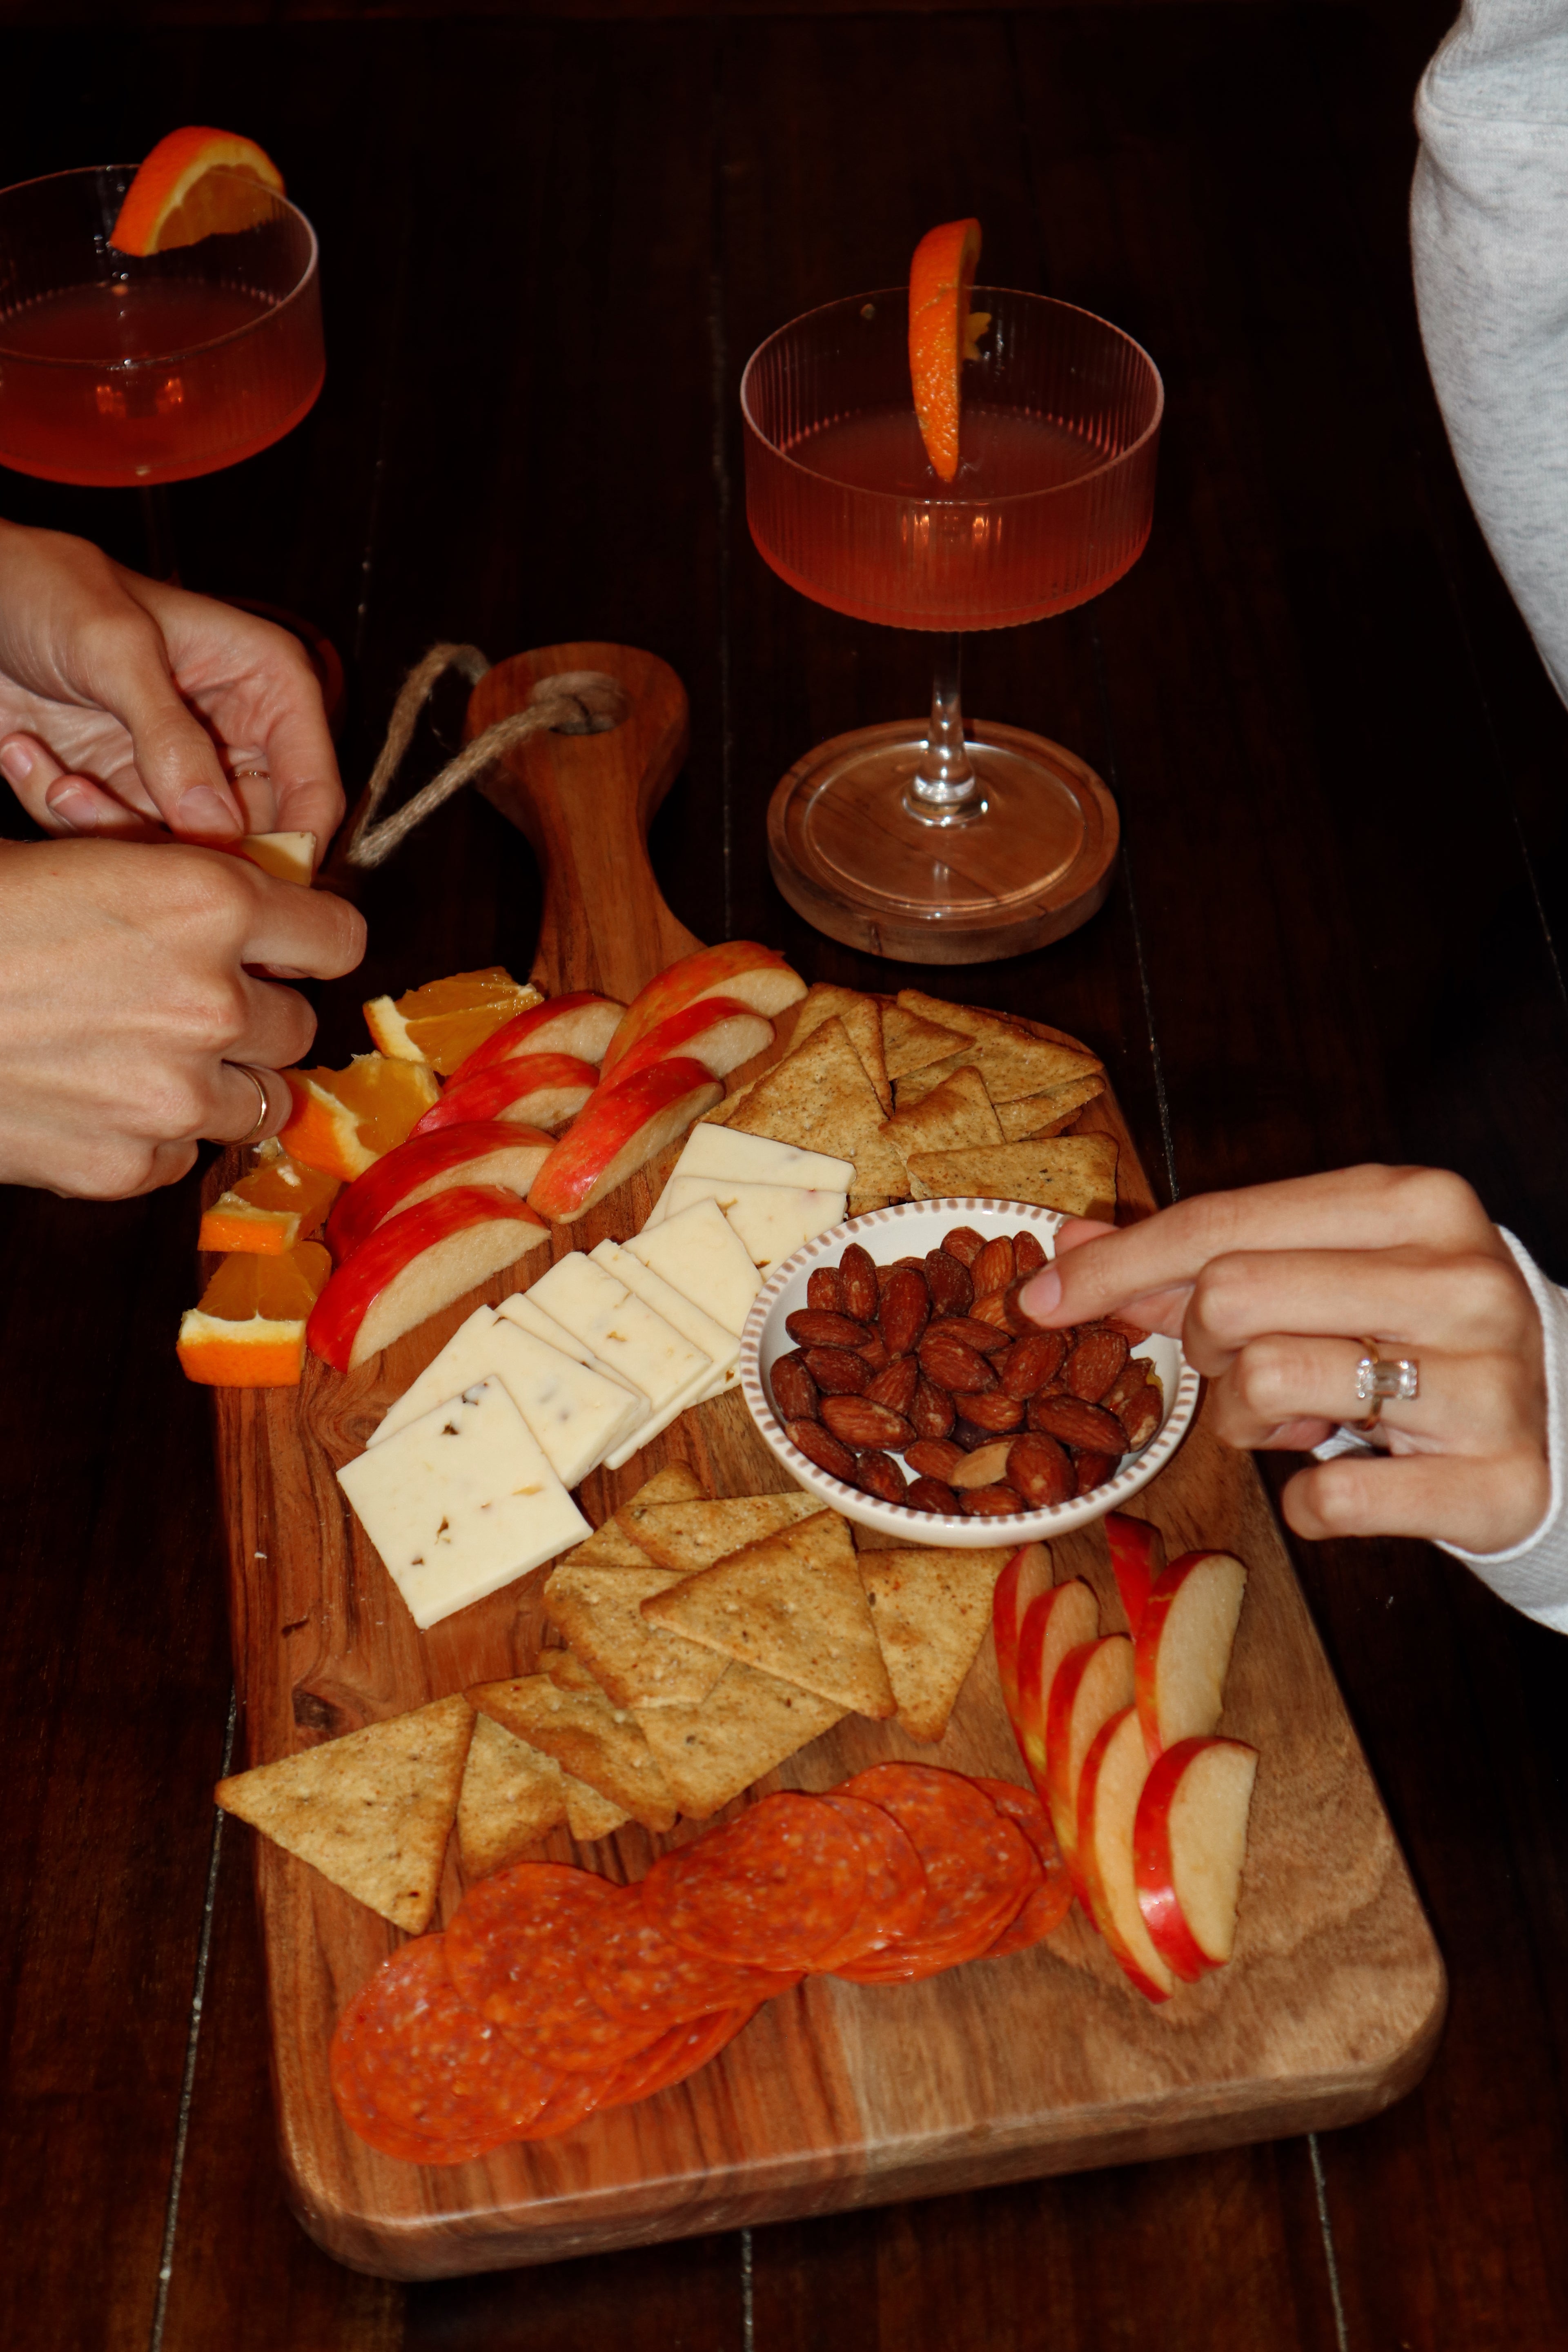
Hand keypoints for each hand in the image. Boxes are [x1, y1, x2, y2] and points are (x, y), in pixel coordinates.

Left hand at [0, 521, 341, 854]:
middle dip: (179, 845)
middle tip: (113, 814)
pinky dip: (64, 814)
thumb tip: (215, 824)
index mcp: (268, 687)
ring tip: (56, 774)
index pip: (313, 792)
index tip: (238, 878)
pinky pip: (116, 844)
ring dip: (106, 826)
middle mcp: (235, 740)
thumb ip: (170, 736)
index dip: (291, 848)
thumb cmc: (47, 588)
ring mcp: (178, 774)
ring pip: (178, 854)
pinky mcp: (123, 795)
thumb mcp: (114, 647)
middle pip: (252, 841)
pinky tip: (27, 754)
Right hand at [0, 837, 364, 1197]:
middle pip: (298, 1026)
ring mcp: (175, 1093)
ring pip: (260, 1102)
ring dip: (218, 1083)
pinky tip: (94, 1100)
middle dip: (254, 1017)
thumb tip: (250, 922)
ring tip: (140, 1056)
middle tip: (186, 1005)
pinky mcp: (128, 1164)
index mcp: (208, 902)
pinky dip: (154, 1136)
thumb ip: (178, 893)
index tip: (289, 950)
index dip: (310, 943)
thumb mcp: (80, 859)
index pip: (337, 937)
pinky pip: (184, 1156)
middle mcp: (212, 1001)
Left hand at [1015, 1165, 1548, 1554]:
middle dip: (1204, 1346)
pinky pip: (1327, 1502)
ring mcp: (1487, 1382)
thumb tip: (1066, 1247)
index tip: (1041, 1300)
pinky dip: (1310, 1505)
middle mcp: (1460, 1279)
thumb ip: (1198, 1254)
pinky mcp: (1495, 1482)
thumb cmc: (1414, 1334)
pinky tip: (1349, 1473)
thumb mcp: (1320, 1268)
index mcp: (1415, 1204)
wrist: (1561, 1423)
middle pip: (1232, 1297)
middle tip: (1243, 1367)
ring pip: (1267, 1385)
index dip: (1116, 1266)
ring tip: (1301, 1420)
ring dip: (1249, 1422)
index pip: (1221, 1221)